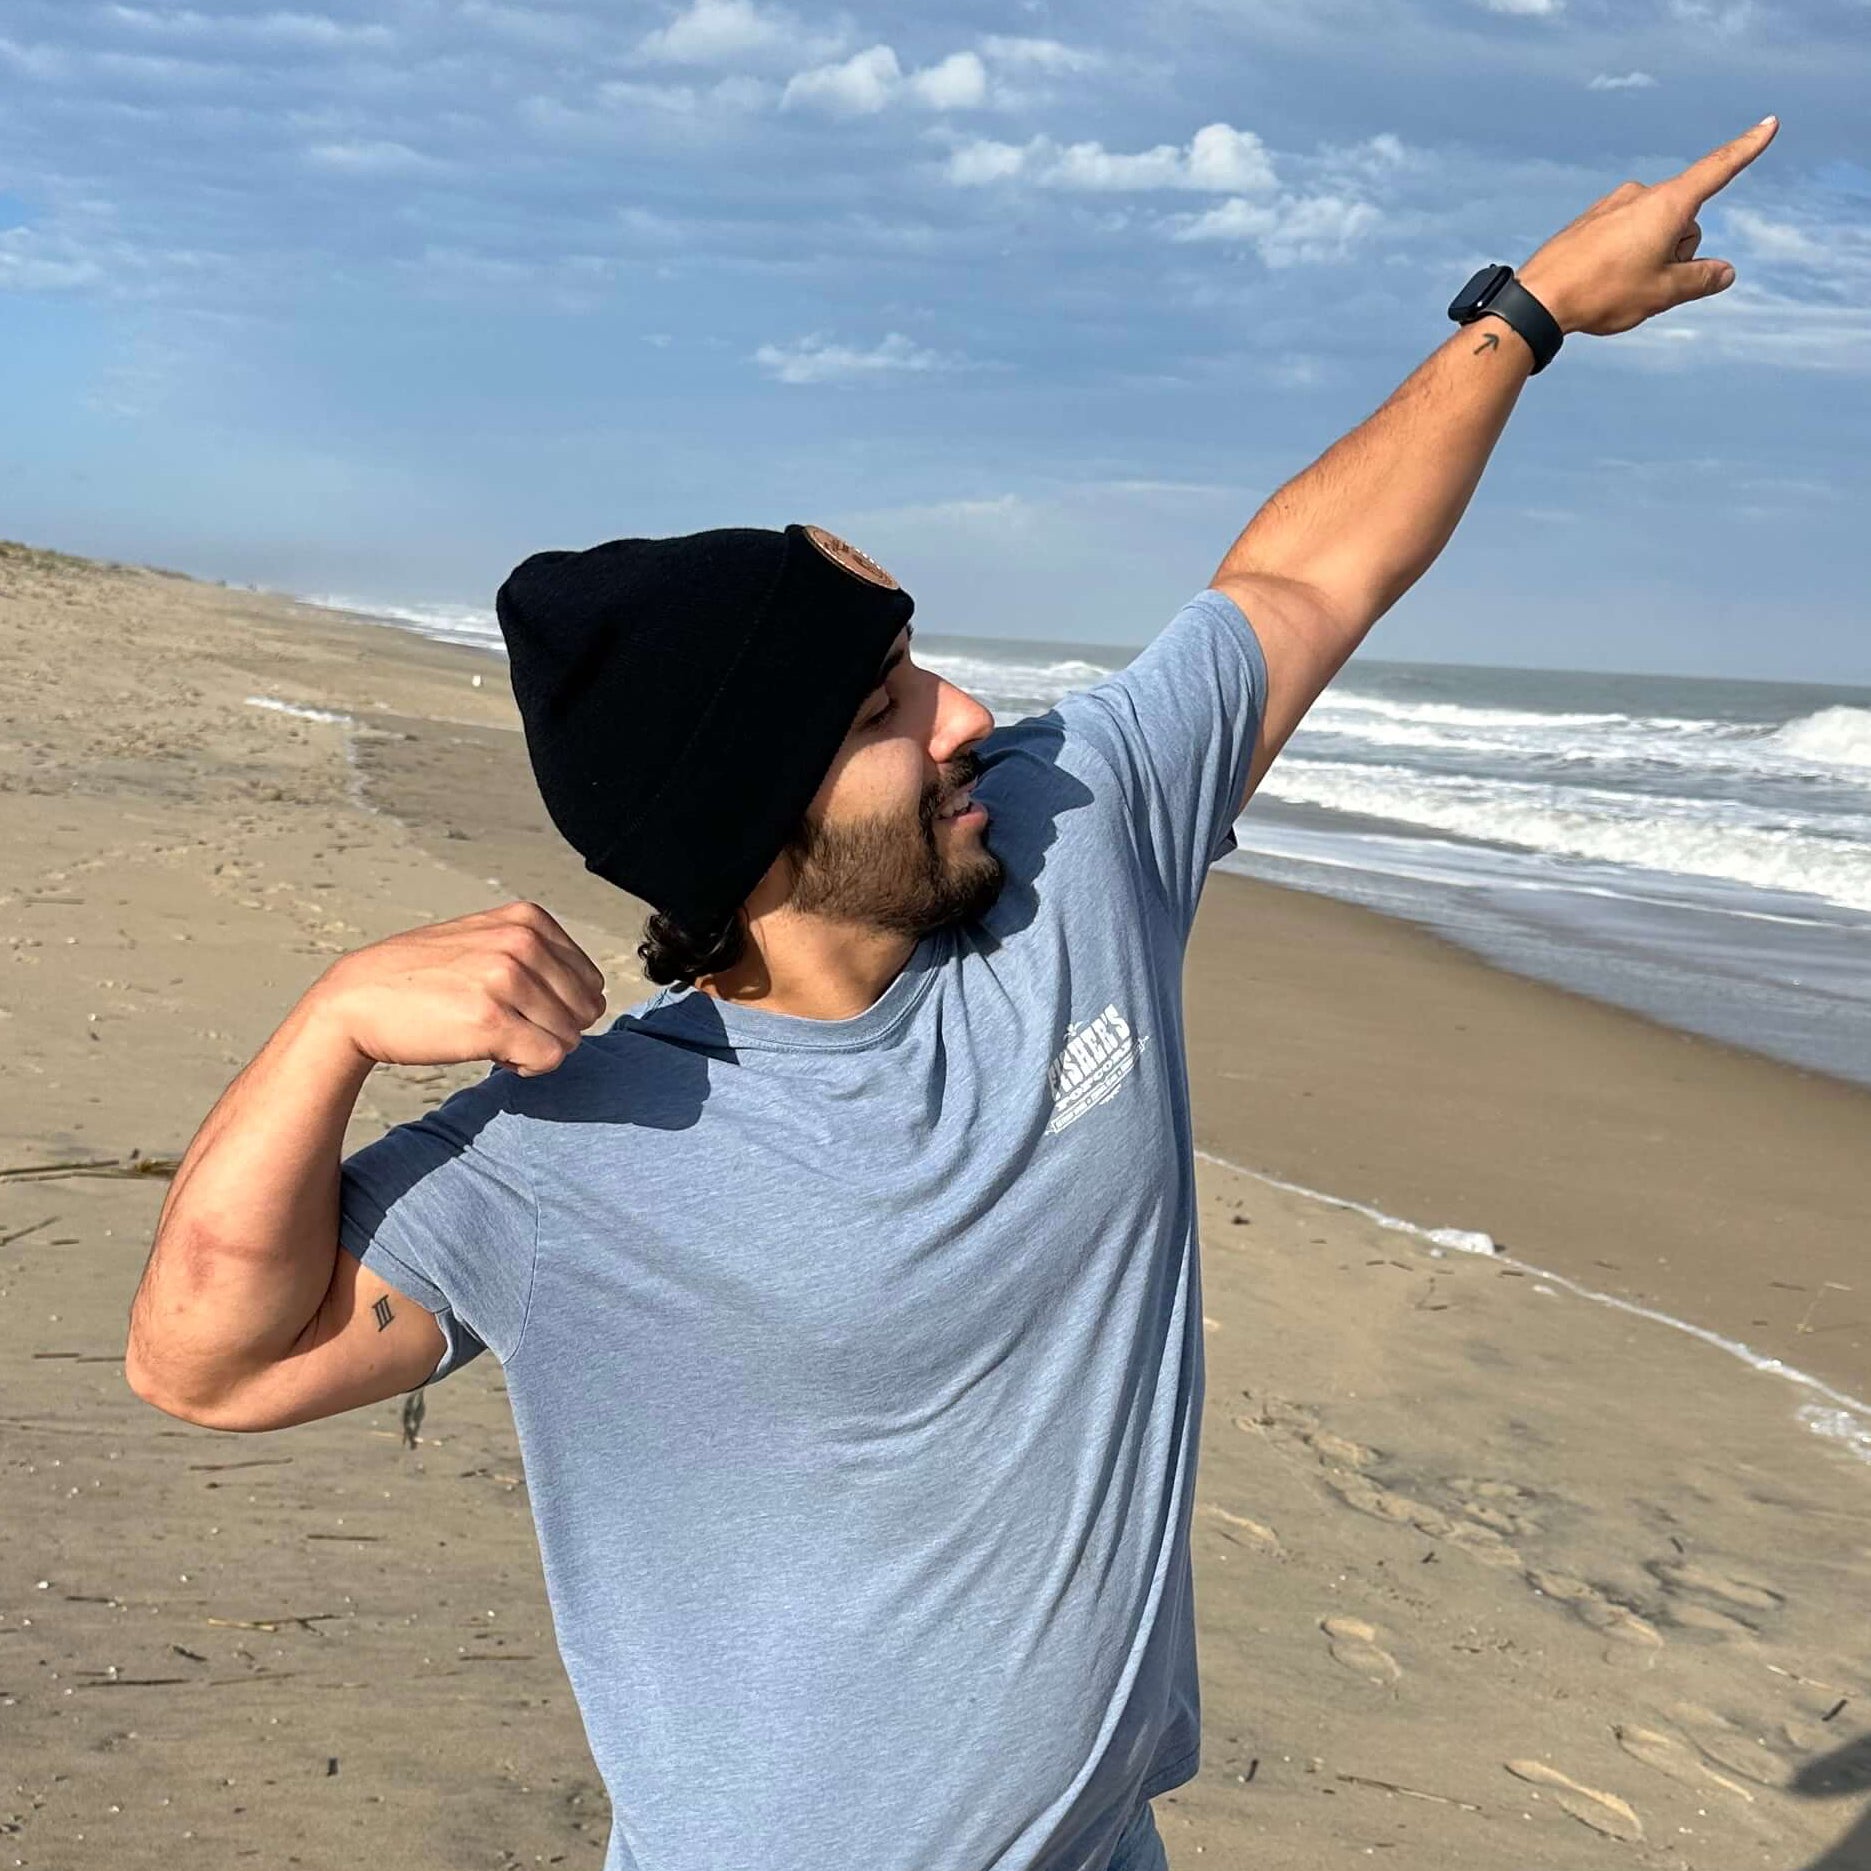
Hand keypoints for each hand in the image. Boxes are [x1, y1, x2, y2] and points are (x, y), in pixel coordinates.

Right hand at [312, 900, 607, 1077]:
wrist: (357, 1000)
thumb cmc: (424, 977)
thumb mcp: (485, 938)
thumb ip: (538, 953)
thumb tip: (596, 996)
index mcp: (528, 919)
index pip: (590, 980)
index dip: (562, 1005)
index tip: (522, 1009)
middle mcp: (521, 942)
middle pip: (586, 1010)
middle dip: (555, 1028)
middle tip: (511, 1028)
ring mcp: (506, 980)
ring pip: (571, 1037)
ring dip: (538, 1048)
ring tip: (497, 1038)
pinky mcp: (492, 1021)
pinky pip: (550, 1058)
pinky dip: (529, 1067)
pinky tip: (498, 1057)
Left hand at [1515, 116, 1777, 337]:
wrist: (1537, 301)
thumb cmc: (1602, 294)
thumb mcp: (1662, 293)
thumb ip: (1700, 280)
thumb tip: (1725, 272)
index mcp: (1667, 204)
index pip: (1718, 170)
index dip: (1747, 149)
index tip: (1769, 124)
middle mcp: (1640, 194)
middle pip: (1684, 221)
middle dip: (1678, 251)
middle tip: (1644, 283)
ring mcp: (1612, 205)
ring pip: (1653, 229)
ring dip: (1649, 255)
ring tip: (1616, 284)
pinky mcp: (1590, 220)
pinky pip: (1624, 235)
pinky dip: (1623, 256)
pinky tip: (1599, 279)